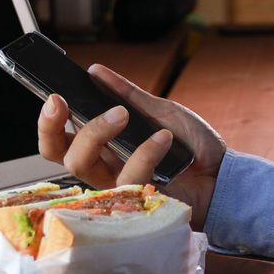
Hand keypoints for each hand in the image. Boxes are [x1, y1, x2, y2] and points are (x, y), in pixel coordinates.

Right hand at [37, 64, 226, 228]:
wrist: (225, 174)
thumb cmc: (193, 146)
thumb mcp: (161, 110)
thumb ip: (128, 95)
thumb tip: (95, 72)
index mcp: (104, 146)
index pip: (60, 140)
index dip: (48, 123)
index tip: (54, 97)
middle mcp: (105, 168)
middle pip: (65, 155)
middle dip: (68, 127)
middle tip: (90, 106)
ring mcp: (119, 186)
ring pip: (85, 167)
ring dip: (100, 133)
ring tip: (127, 115)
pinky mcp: (137, 201)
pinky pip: (126, 177)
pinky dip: (144, 152)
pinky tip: (163, 138)